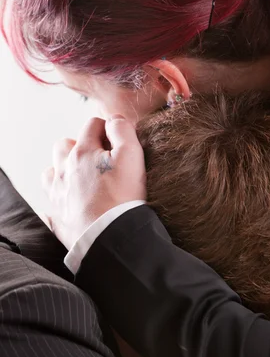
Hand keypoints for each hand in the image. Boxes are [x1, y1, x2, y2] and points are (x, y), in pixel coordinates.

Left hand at [43, 115, 146, 249]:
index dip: (108, 128)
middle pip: (64, 144)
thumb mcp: (131, 155)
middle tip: (101, 159)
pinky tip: (71, 200)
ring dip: (65, 168)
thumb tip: (114, 120)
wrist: (110, 236)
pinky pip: (50, 200)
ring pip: (52, 170)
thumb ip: (123, 130)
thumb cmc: (123, 195)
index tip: (119, 142)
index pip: (92, 125)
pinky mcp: (58, 214)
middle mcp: (64, 169)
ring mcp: (58, 192)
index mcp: (82, 152)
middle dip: (81, 145)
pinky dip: (58, 196)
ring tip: (84, 178)